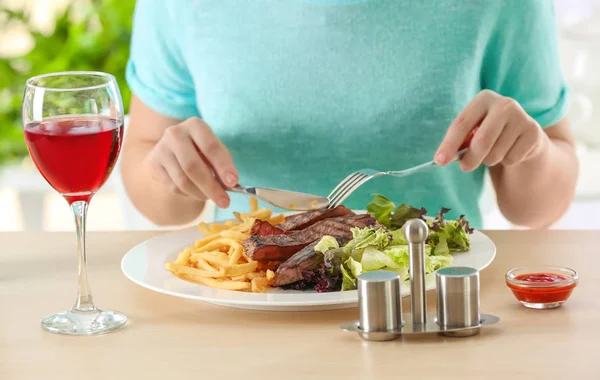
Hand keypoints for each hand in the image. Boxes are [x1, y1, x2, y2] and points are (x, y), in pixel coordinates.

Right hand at [146, 117, 237, 207]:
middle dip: (211, 187)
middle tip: (224, 202)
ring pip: (183, 181)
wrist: (171, 149)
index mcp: (195, 125)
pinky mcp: (154, 164)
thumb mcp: (213, 150)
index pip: (211, 147)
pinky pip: (174, 187)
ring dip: (201, 193)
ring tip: (211, 196)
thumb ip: (221, 165)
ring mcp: (161, 149)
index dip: (223, 166)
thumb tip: (227, 186)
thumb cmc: (200, 150)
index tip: (233, 182)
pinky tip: (195, 190)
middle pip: (193, 166)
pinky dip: (189, 193)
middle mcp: (175, 134)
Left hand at [434, 90, 548, 170]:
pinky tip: (510, 150)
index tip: (438, 161)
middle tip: (464, 168)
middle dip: (470, 158)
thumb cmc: (489, 132)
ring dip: (489, 160)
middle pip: (481, 140)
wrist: (523, 134)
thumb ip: (459, 143)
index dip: (449, 144)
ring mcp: (522, 117)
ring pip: (496, 153)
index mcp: (483, 99)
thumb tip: (442, 158)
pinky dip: (506, 161)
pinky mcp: (534, 132)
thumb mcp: (472, 132)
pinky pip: (511, 158)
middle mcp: (504, 104)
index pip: (461, 123)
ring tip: (494, 151)